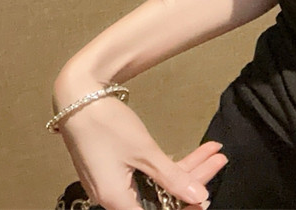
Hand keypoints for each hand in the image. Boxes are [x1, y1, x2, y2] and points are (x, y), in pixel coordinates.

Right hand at [57, 94, 226, 209]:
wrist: (77, 96)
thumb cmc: (105, 123)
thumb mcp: (144, 151)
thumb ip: (172, 177)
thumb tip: (198, 197)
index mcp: (116, 201)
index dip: (184, 207)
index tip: (207, 196)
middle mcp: (112, 197)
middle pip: (161, 197)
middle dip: (193, 179)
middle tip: (218, 160)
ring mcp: (112, 183)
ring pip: (156, 183)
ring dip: (185, 168)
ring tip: (213, 151)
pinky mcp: (113, 169)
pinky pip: (145, 174)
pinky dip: (168, 164)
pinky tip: (191, 153)